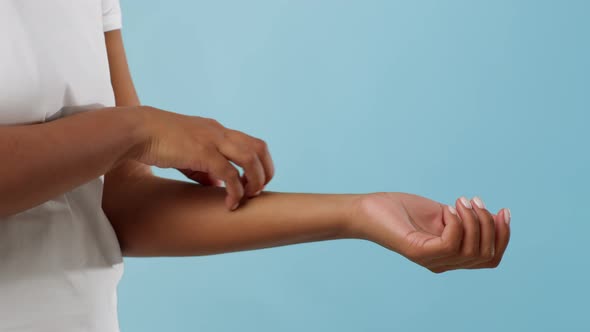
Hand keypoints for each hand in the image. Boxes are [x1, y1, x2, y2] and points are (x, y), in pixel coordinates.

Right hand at [128, 106, 274, 210]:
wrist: (137, 131)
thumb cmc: (158, 142)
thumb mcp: (188, 155)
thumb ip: (205, 170)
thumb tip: (218, 187)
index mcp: (218, 131)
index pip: (252, 143)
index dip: (260, 164)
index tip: (253, 182)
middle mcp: (220, 133)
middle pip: (259, 148)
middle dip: (265, 171)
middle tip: (257, 191)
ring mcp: (213, 141)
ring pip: (250, 158)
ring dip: (255, 180)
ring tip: (249, 197)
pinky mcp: (203, 153)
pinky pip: (229, 173)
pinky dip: (235, 190)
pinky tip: (230, 203)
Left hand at [350, 192, 510, 272]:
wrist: (367, 210)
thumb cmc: (399, 210)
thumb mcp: (441, 213)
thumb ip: (463, 219)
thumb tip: (490, 216)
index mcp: (451, 256)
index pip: (490, 258)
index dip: (503, 236)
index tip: (503, 210)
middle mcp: (443, 263)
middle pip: (487, 255)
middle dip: (489, 225)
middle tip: (474, 200)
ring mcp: (431, 260)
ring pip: (472, 250)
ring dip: (473, 220)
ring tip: (460, 200)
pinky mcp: (419, 252)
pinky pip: (451, 244)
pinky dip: (456, 223)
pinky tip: (447, 209)